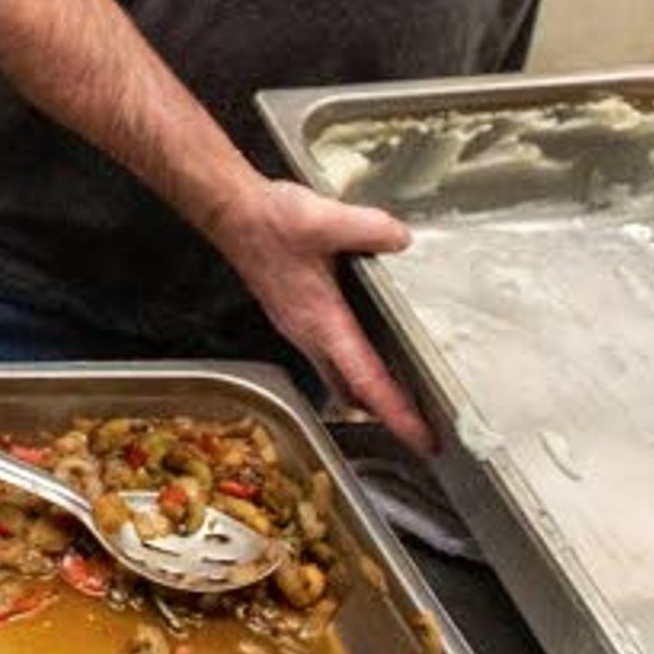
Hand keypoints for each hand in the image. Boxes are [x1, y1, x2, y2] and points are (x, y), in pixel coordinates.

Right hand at [205, 178, 434, 453]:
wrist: (232, 214)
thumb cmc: (267, 222)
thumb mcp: (324, 218)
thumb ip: (369, 229)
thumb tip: (401, 240)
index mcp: (321, 321)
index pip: (366, 380)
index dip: (397, 413)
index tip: (421, 439)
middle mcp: (310, 333)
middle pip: (353, 391)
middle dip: (386, 413)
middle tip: (420, 426)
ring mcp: (301, 327)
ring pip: (339, 376)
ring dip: (369, 392)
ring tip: (403, 396)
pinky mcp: (298, 315)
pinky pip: (331, 355)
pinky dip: (354, 366)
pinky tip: (369, 350)